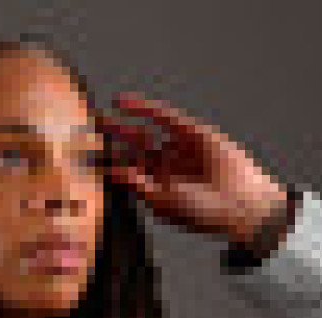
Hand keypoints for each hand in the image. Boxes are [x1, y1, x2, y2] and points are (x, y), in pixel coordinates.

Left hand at [96, 92, 288, 242]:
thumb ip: (137, 184)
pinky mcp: (190, 132)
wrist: (239, 202)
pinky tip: (122, 101)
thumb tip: (111, 171)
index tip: (83, 159)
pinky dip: (143, 108)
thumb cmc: (201, 211)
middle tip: (84, 135)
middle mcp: (165, 168)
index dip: (107, 165)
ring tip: (98, 117)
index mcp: (157, 189)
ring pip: (143, 134)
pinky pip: (163, 117)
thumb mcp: (163, 200)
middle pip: (131, 152)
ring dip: (121, 126)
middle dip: (110, 144)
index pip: (126, 174)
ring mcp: (176, 149)